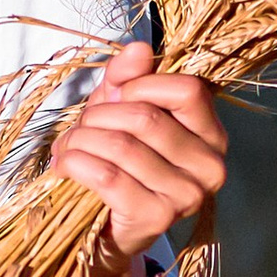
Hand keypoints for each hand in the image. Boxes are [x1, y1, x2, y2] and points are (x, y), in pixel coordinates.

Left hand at [48, 43, 226, 266]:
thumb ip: (127, 79)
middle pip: (146, 118)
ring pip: (122, 146)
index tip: (115, 96)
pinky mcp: (157, 218)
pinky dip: (76, 163)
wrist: (109, 229)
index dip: (142, 85)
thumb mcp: (121, 111)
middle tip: (80, 126)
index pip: (188, 90)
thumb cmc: (121, 163)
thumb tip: (139, 48)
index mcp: (212, 133)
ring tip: (68, 146)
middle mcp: (210, 165)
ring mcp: (187, 195)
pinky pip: (108, 176)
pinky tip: (65, 165)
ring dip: (81, 140)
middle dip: (100, 115)